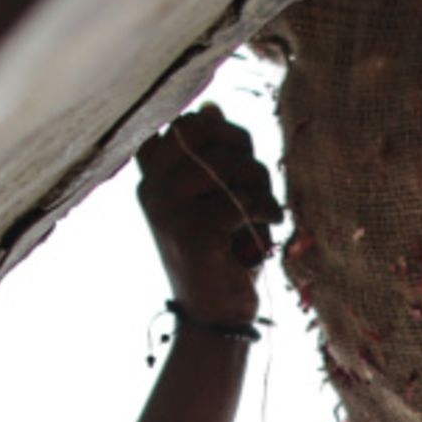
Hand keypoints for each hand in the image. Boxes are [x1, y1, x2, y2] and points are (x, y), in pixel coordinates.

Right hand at [133, 105, 278, 328]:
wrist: (216, 314)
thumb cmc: (222, 250)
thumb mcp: (215, 196)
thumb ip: (212, 154)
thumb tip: (211, 107)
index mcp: (152, 177)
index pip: (183, 123)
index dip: (218, 129)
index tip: (240, 154)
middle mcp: (151, 189)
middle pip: (204, 134)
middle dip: (242, 149)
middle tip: (256, 180)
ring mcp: (166, 210)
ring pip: (224, 165)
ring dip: (257, 182)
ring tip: (263, 208)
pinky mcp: (191, 234)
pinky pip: (239, 200)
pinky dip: (265, 208)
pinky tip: (271, 223)